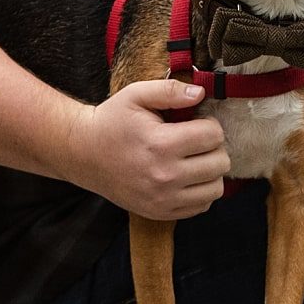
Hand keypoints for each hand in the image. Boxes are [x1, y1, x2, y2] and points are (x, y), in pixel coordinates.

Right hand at [62, 80, 229, 220]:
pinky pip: (202, 206)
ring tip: (195, 159)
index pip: (214, 135)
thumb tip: (201, 93)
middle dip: (214, 147)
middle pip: (220, 162)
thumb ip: (170, 90)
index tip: (196, 123)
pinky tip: (187, 177)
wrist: (83, 154)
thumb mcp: (136, 95)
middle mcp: (164, 176)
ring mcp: (162, 199)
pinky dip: (201, 191)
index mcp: (161, 144)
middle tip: (197, 141)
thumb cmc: (112, 122)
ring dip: (211, 171)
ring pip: (216, 188)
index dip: (210, 124)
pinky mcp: (160, 213)